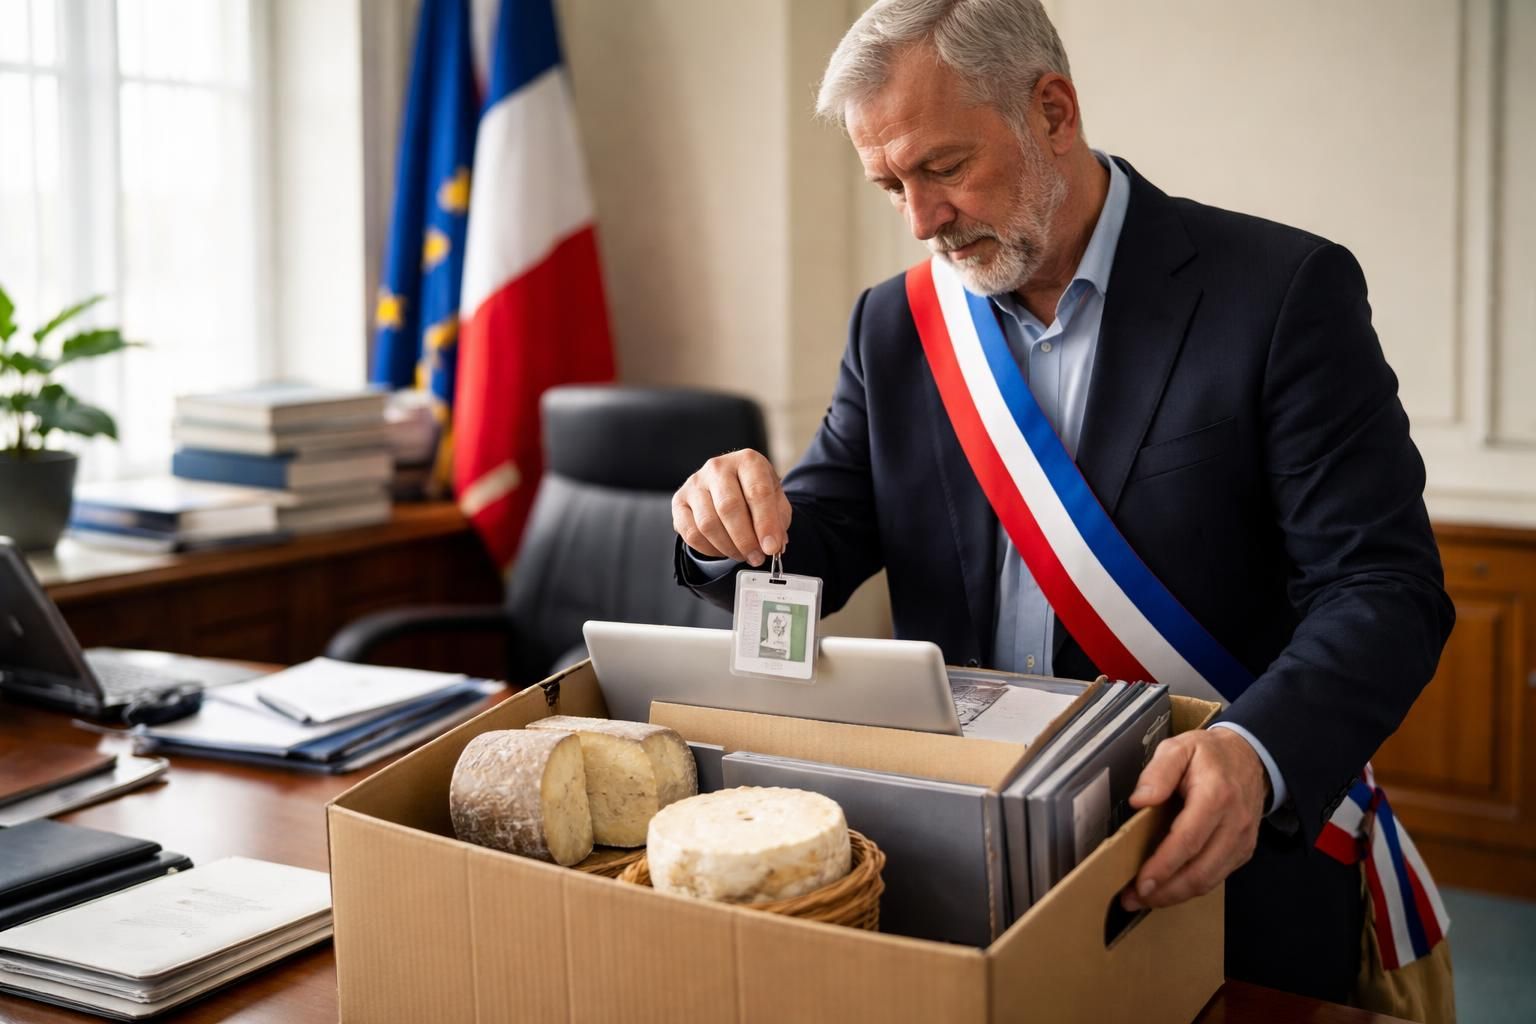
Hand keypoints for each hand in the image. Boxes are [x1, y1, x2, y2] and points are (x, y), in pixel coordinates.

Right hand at [671, 449, 791, 566]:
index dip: (766, 524)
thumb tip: (774, 546)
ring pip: (707, 523)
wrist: (732, 485)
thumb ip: (778, 521)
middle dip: (745, 540)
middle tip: (756, 557)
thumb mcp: (776, 500)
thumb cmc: (754, 492)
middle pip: (728, 507)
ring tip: (742, 554)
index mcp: (748, 461)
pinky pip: (691, 533)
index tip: (771, 548)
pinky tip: (723, 550)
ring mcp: (695, 483)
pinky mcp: (679, 500)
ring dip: (728, 547)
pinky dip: (709, 549)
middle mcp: (718, 467)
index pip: (757, 492)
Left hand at [1119, 728, 1267, 911]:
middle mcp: (1233, 823)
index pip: (1188, 840)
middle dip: (1164, 891)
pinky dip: (1190, 888)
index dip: (1163, 866)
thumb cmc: (1208, 755)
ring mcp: (1241, 841)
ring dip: (1174, 895)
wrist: (1250, 758)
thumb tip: (1139, 800)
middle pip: (1199, 871)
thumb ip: (1158, 772)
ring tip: (1143, 899)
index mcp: (1216, 796)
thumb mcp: (1179, 748)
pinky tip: (1167, 889)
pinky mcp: (1242, 851)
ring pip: (1208, 881)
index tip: (1140, 882)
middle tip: (1132, 898)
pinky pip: (1216, 877)